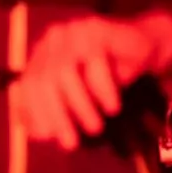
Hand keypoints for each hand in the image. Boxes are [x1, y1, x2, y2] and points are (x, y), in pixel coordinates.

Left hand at [17, 11, 171, 149]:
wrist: (142, 47)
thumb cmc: (106, 76)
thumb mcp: (79, 97)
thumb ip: (57, 111)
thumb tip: (36, 133)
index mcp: (43, 53)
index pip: (28, 84)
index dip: (35, 113)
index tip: (49, 139)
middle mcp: (53, 40)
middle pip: (44, 80)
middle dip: (57, 115)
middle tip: (72, 143)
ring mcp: (73, 31)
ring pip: (65, 71)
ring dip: (80, 106)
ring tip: (95, 127)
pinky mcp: (96, 29)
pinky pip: (94, 62)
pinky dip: (103, 90)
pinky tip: (112, 107)